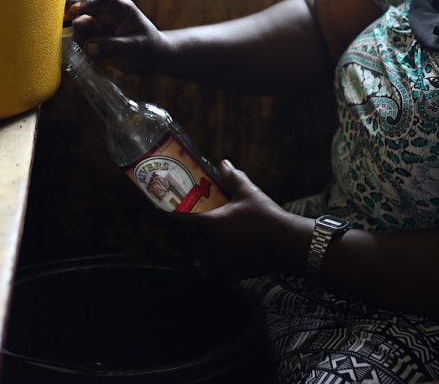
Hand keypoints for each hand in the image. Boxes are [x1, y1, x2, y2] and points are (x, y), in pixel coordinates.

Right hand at [64, 0, 171, 74]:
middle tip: (63, 23)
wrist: (150, 58)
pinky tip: (76, 51)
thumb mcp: (134, 47)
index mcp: (119, 7)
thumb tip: (88, 47)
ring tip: (79, 46)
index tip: (74, 11)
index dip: (86, 2)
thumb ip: (112, 46)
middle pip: (82, 5)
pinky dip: (74, 43)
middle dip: (70, 13)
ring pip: (76, 24)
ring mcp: (97, 24)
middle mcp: (105, 12)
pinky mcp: (92, 37)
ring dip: (73, 33)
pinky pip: (78, 38)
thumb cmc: (147, 47)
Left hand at [160, 160, 309, 279]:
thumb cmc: (266, 217)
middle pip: (179, 242)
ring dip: (188, 248)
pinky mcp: (227, 274)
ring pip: (191, 258)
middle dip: (174, 232)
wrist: (286, 245)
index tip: (151, 210)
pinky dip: (204, 263)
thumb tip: (223, 162)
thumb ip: (232, 177)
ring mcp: (216, 263)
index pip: (174, 222)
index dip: (159, 217)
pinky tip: (210, 256)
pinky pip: (207, 270)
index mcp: (208, 225)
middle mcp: (207, 247)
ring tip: (192, 238)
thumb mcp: (248, 192)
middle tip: (174, 221)